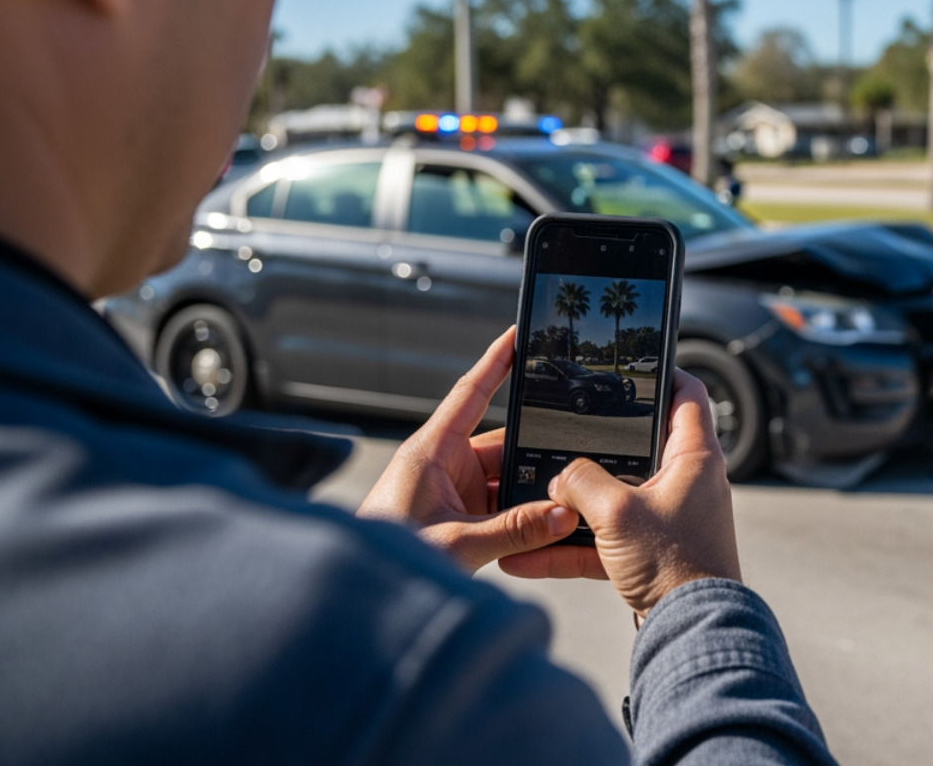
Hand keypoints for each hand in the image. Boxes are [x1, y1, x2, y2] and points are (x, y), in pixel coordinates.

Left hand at [357, 327, 587, 575]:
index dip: (496, 361)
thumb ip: (514, 530)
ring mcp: (451, 489)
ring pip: (504, 477)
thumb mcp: (458, 543)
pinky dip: (521, 513)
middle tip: (572, 458)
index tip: (519, 335)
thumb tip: (562, 513)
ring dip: (528, 490)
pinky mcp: (457, 515)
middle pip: (501, 443)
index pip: (471, 393)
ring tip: (561, 501)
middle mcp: (442, 464)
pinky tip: (543, 524)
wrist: (360, 597)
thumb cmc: (389, 556)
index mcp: (431, 451)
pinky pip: (499, 504)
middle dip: (534, 452)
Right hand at [504, 369, 741, 617]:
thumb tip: (558, 478)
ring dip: (574, 506)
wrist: (689, 632)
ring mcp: (668, 519)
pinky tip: (527, 557)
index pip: (687, 394)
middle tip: (561, 435)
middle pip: (640, 447)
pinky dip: (571, 548)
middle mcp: (686, 483)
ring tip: (531, 504)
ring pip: (614, 499)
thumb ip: (580, 482)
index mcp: (694, 458)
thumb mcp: (616, 512)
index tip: (632, 367)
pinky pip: (606, 541)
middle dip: (595, 448)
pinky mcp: (652, 553)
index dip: (663, 373)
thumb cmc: (675, 566)